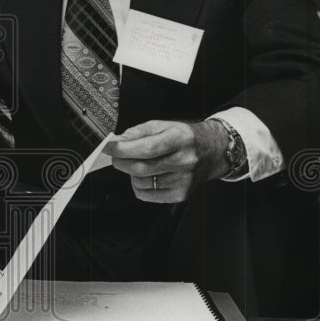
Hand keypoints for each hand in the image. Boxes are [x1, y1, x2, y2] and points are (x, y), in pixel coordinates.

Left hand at [103, 119, 229, 202]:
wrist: (211, 152)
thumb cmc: (183, 138)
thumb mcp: (162, 125)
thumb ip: (136, 133)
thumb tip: (116, 142)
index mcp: (180, 139)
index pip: (147, 148)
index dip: (123, 149)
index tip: (108, 147)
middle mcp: (184, 161)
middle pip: (141, 168)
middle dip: (121, 162)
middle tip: (117, 156)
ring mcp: (184, 180)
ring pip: (141, 182)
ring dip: (131, 174)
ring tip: (138, 164)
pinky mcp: (180, 194)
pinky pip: (146, 195)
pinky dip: (139, 185)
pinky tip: (147, 176)